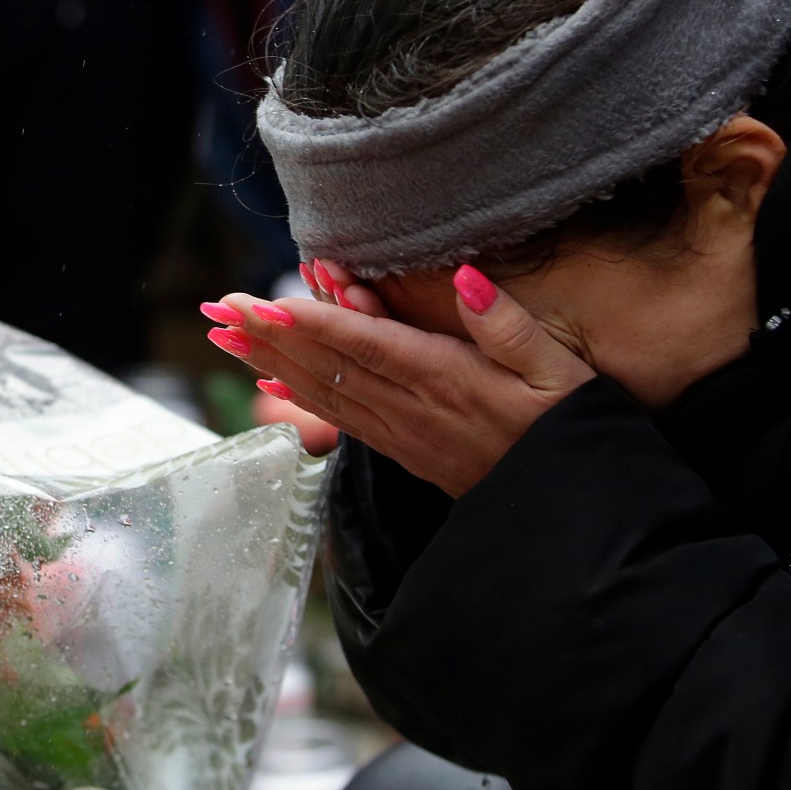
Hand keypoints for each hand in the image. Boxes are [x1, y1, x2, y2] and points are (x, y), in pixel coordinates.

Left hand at [208, 265, 594, 496]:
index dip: (309, 321)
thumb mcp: (560, 368)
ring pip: (323, 392)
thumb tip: (464, 277)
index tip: (260, 304)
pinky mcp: (405, 450)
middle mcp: (413, 410)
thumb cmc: (575, 428)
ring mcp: (404, 434)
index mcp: (447, 382)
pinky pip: (340, 416)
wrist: (574, 512)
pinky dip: (299, 391)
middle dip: (267, 336)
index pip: (363, 345)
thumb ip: (506, 323)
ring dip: (270, 362)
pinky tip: (272, 380)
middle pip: (326, 366)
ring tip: (224, 337)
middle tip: (214, 310)